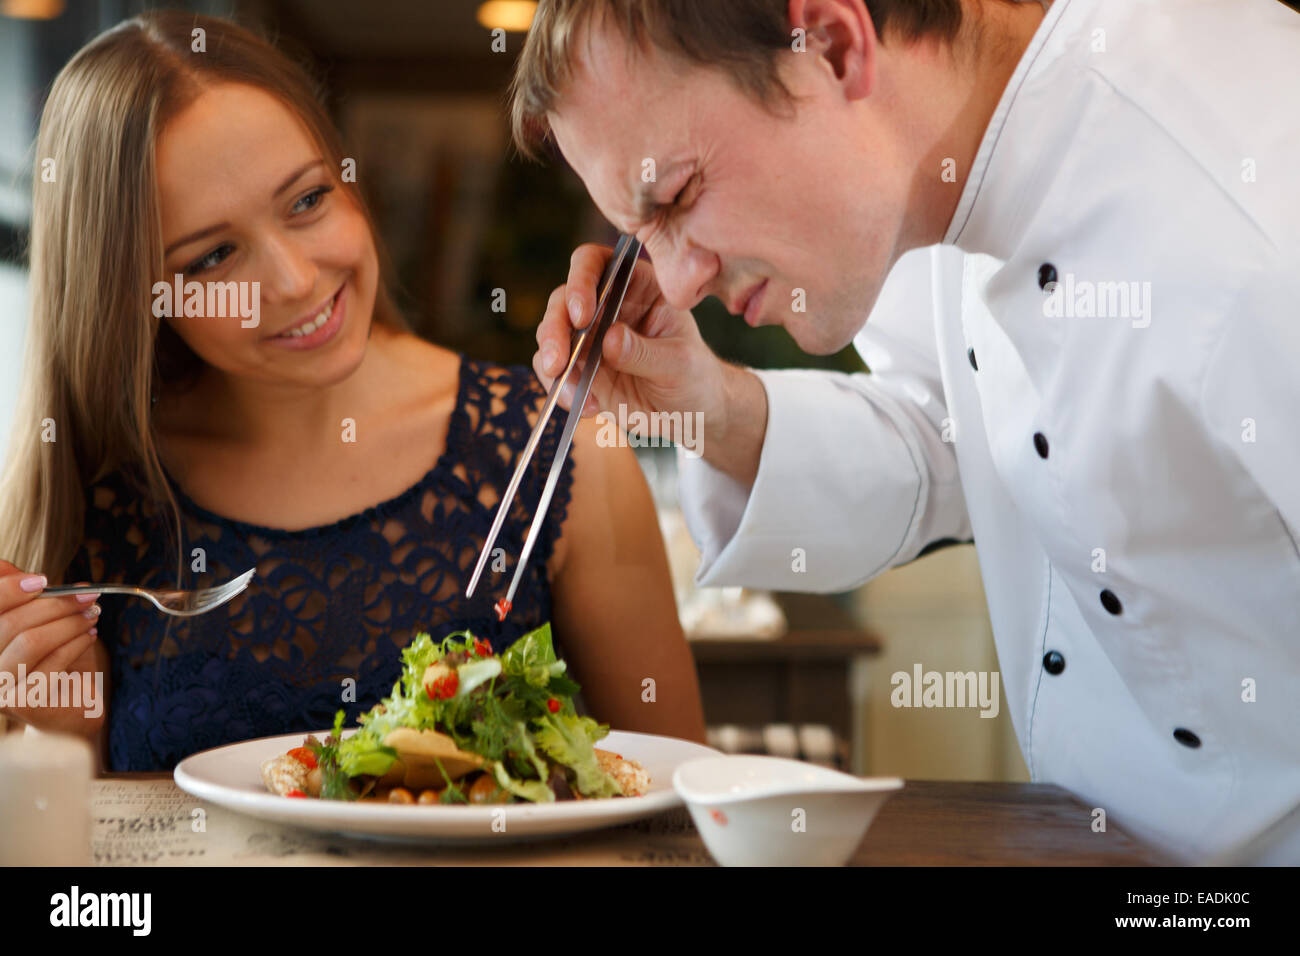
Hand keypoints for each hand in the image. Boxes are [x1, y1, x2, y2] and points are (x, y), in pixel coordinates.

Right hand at [0, 559, 102, 730]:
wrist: (71, 708)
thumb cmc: (53, 661)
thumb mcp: (37, 625)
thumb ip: (20, 599)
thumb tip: (7, 568)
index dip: (8, 590)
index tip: (42, 579)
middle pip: (9, 624)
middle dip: (54, 604)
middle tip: (87, 594)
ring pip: (31, 642)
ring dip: (68, 622)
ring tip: (92, 614)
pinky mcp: (22, 704)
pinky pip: (52, 663)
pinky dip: (76, 643)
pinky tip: (90, 635)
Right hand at [533, 243, 766, 483]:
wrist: (690, 414)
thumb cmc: (694, 376)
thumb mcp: (680, 364)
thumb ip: (645, 352)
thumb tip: (609, 339)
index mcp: (637, 286)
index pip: (598, 264)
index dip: (581, 281)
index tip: (582, 314)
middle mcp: (606, 305)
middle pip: (563, 300)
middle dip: (555, 328)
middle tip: (558, 361)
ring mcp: (588, 337)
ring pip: (551, 335)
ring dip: (551, 362)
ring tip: (572, 392)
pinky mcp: (579, 368)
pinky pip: (554, 372)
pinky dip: (561, 389)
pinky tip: (590, 407)